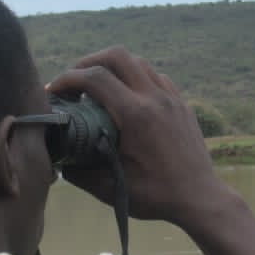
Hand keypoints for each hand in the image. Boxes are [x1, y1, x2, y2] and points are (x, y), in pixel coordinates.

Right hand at [47, 48, 233, 228]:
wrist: (200, 198)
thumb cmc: (158, 196)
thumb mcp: (111, 188)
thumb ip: (80, 173)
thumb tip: (59, 161)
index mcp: (136, 116)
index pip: (95, 78)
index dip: (68, 78)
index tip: (54, 90)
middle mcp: (155, 99)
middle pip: (117, 56)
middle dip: (89, 62)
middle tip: (74, 80)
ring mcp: (172, 99)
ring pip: (138, 62)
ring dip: (114, 67)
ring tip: (98, 86)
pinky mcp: (182, 105)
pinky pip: (156, 77)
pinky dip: (136, 78)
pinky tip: (128, 97)